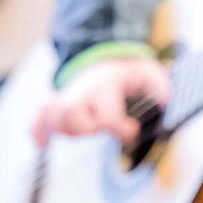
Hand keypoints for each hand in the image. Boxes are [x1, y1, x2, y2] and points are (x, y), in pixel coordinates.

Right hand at [31, 57, 169, 145]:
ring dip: (65, 130)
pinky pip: (36, 118)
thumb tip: (166, 102)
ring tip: (84, 128)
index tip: (131, 128)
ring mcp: (66, 97)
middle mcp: (82, 91)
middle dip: (86, 129)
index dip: (119, 128)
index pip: (105, 114)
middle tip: (101, 126)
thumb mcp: (148, 73)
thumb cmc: (127, 72)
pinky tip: (43, 143)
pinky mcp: (56, 105)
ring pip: (52, 118)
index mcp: (105, 86)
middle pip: (70, 115)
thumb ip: (159, 87)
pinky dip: (37, 131)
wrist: (105, 59)